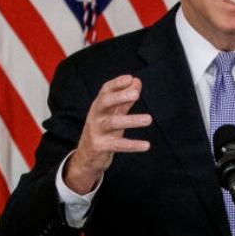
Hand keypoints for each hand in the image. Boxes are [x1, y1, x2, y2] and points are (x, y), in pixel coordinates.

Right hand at [64, 75, 151, 193]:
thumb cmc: (102, 132)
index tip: (130, 78)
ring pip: (113, 123)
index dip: (117, 84)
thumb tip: (136, 81)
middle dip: (119, 97)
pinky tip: (146, 145)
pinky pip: (117, 145)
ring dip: (131, 120)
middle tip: (136, 94)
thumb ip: (124, 100)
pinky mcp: (100, 147)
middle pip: (105, 102)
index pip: (105, 91)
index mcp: (99, 107)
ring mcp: (96, 132)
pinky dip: (132, 145)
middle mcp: (95, 116)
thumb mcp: (112, 115)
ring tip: (148, 119)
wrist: (86, 157)